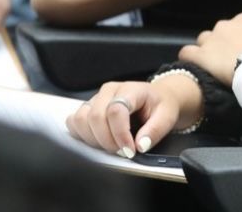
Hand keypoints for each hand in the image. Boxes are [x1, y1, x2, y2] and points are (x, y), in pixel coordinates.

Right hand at [66, 77, 198, 156]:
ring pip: (80, 120)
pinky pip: (73, 123)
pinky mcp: (86, 109)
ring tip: (112, 146)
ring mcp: (95, 99)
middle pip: (95, 117)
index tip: (129, 151)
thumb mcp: (167, 115)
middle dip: (107, 140)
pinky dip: (82, 136)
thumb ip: (156, 130)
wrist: (156, 98)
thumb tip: (140, 145)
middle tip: (122, 151)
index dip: (120, 134)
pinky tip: (100, 141)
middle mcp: (108, 92)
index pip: (115, 110)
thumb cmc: (160, 106)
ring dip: (94, 140)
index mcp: (129, 89)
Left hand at [179, 13, 241, 87]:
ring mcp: (210, 39)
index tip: (241, 49)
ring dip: (206, 50)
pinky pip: (186, 53)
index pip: (236, 25)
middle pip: (218, 32)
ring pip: (203, 41)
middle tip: (228, 59)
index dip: (237, 38)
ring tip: (212, 64)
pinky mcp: (199, 54)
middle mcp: (224, 24)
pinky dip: (189, 58)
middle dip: (220, 43)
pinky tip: (194, 66)